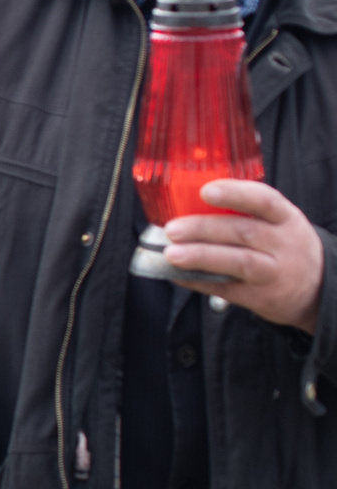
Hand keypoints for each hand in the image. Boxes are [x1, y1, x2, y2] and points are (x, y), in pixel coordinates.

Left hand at [163, 180, 327, 330]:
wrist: (317, 289)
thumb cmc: (284, 247)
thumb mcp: (279, 223)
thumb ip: (245, 213)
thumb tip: (185, 203)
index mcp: (285, 218)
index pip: (264, 200)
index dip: (235, 193)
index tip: (206, 190)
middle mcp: (283, 244)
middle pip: (244, 232)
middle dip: (204, 228)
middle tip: (172, 228)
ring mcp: (274, 272)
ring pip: (238, 262)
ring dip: (201, 257)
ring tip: (171, 254)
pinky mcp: (261, 297)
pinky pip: (226, 288)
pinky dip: (198, 281)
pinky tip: (176, 274)